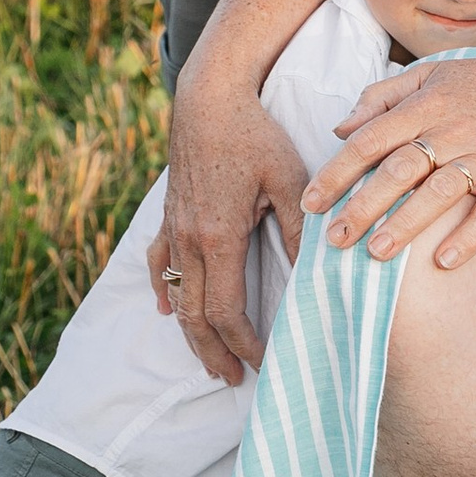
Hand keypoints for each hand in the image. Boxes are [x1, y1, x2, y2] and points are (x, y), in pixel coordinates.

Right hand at [152, 75, 308, 383]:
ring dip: (190, 332)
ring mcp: (174, 229)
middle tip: (230, 380)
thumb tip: (317, 274)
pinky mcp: (169, 215)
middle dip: (213, 352)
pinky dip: (163, 291)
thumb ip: (299, 229)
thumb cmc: (254, 134)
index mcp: (218, 237)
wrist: (208, 96)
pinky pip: (158, 264)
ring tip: (207, 359)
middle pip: (195, 315)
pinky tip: (167, 310)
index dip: (243, 343)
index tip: (262, 362)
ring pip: (176, 295)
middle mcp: (188, 240)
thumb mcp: (288, 179)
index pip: (226, 310)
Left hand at [305, 50, 475, 272]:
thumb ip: (382, 97)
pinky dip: (468, 237)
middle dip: (362, 205)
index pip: (371, 139)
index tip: (311, 203)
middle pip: (399, 169)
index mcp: (427, 105)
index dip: (337, 172)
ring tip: (376, 253)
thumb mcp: (432, 74)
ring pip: (440, 192)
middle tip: (334, 239)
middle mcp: (453, 130)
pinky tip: (442, 261)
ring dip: (407, 224)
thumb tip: (340, 128)